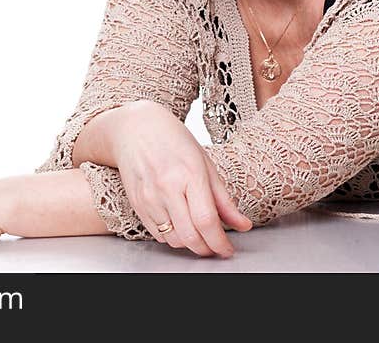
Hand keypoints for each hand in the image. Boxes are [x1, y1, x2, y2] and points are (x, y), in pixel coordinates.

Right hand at [111, 101, 251, 257]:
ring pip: (173, 239)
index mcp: (189, 174)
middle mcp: (166, 187)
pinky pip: (157, 233)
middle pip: (190, 236)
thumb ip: (224, 199)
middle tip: (216, 247)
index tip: (227, 249)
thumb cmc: (173, 140)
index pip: (206, 220)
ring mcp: (149, 197)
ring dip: (190, 244)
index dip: (219, 242)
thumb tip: (243, 225)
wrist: (136, 129)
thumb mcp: (205, 164)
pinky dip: (172, 237)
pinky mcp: (137, 204)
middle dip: (207, 249)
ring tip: (199, 233)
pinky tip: (180, 225)